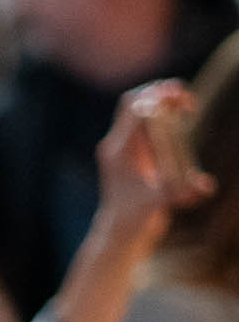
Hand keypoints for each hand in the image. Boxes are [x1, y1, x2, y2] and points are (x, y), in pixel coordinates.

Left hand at [95, 80, 216, 246]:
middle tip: (186, 98)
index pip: (135, 111)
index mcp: (119, 151)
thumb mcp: (160, 204)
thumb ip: (182, 193)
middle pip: (132, 101)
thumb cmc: (136, 217)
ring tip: (186, 105)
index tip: (185, 104)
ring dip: (161, 100)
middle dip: (160, 92)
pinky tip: (181, 116)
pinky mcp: (130, 149)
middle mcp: (116, 144)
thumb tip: (205, 186)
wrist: (120, 229)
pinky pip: (142, 119)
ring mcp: (121, 146)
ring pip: (136, 107)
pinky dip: (162, 112)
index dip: (160, 99)